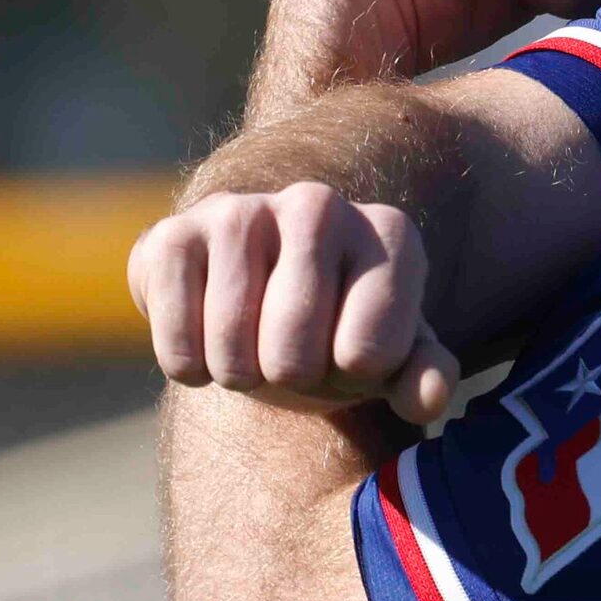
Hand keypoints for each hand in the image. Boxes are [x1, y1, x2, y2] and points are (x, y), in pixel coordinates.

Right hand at [131, 184, 462, 422]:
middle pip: (293, 356)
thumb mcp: (396, 359)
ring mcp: (242, 210)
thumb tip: (427, 396)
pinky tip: (206, 338)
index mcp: (389, 233)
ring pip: (231, 348)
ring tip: (253, 347)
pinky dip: (188, 365)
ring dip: (238, 375)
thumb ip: (424, 379)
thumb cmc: (343, 329)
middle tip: (294, 354)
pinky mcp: (172, 233)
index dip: (353, 378)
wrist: (265, 300)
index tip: (349, 352)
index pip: (368, 355)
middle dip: (292, 380)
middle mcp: (319, 205)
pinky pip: (175, 340)